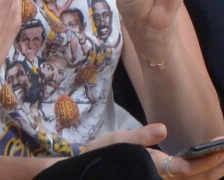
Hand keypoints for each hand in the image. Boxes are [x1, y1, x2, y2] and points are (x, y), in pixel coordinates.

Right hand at [87, 126, 223, 177]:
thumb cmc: (104, 153)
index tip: (220, 145)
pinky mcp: (163, 178)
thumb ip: (142, 135)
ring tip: (222, 150)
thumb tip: (163, 128)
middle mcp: (162, 179)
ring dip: (213, 169)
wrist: (92, 169)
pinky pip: (190, 178)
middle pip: (198, 179)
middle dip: (216, 164)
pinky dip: (203, 170)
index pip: (187, 169)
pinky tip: (209, 158)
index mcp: (154, 170)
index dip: (205, 160)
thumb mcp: (119, 140)